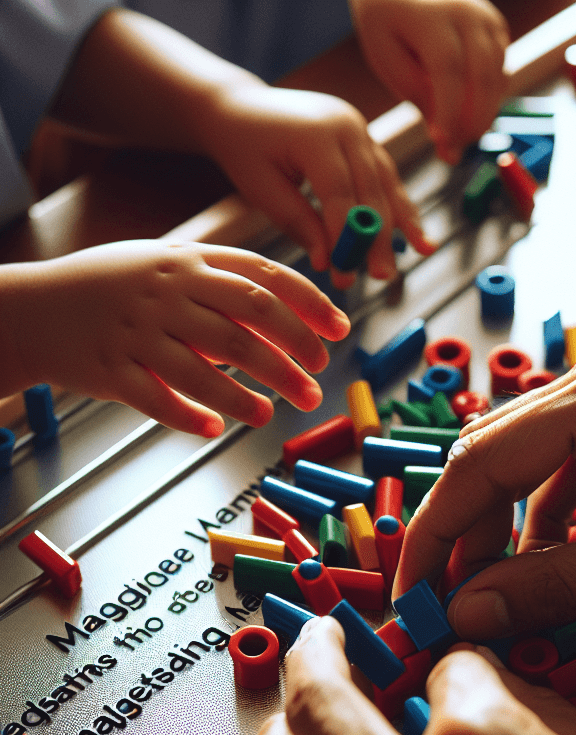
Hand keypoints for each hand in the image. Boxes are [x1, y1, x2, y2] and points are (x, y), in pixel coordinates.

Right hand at [0, 240, 348, 436]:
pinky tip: (217, 427)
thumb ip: (226, 283)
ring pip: (205, 366)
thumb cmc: (117, 287)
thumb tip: (294, 314)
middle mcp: (167, 293)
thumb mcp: (170, 267)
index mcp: (188, 262)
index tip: (338, 332)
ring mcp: (138, 331)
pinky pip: (157, 398)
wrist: (32, 308)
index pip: (264, 279)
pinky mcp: (112, 369)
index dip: (309, 306)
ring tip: (272, 412)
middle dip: (291, 356)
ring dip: (248, 394)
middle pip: (246, 323)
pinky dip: (190, 415)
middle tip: (315, 384)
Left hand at [199, 83, 435, 287]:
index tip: (345, 273)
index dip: (346, 237)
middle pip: (371, 190)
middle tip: (381, 276)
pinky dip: (399, 206)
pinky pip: (386, 177)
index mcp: (316, 133)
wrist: (241, 107)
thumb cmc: (244, 147)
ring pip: (386, 183)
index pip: (340, 193)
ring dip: (401, 223)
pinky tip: (417, 233)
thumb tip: (328, 261)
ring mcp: (360, 129)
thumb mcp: (261, 188)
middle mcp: (346, 125)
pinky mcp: (365, 139)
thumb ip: (298, 222)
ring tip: (420, 253)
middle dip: (378, 237)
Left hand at [349, 0, 509, 163]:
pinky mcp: (497, 29)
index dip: (450, 112)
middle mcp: (467, 12)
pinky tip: (468, 115)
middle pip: (481, 77)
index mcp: (431, 15)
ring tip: (459, 138)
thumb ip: (416, 94)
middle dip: (472, 122)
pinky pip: (500, 74)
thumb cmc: (388, 22)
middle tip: (453, 152)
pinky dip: (488, 100)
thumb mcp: (387, 57)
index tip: (443, 144)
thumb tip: (446, 142)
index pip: (448, 69)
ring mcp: (487, 18)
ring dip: (482, 116)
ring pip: (496, 79)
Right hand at [396, 345, 575, 638]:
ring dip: (508, 529)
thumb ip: (556, 584)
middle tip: (450, 600)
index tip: (412, 589)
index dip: (438, 532)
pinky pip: (570, 467)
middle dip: (468, 532)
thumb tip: (469, 614)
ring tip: (501, 594)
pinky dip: (552, 518)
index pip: (480, 461)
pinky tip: (555, 565)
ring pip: (528, 463)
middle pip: (495, 455)